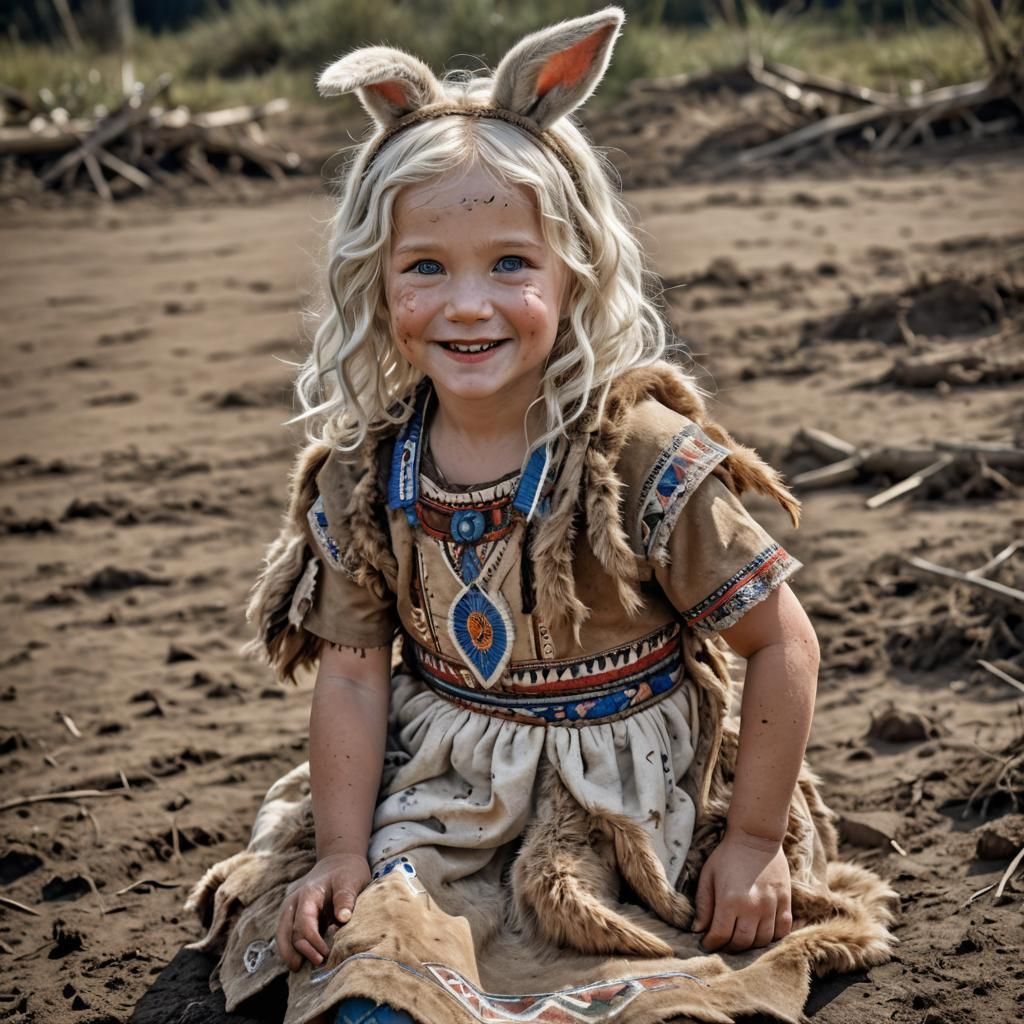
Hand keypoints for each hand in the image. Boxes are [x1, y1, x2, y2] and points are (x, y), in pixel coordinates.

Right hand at [276, 852, 369, 969]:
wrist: (338, 860)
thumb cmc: (346, 872)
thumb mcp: (350, 880)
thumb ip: (346, 898)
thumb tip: (344, 918)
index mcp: (308, 894)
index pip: (304, 924)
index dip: (313, 942)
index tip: (327, 954)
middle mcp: (294, 902)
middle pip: (288, 932)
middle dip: (298, 951)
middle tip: (316, 964)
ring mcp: (292, 908)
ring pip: (282, 934)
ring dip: (289, 952)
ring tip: (297, 968)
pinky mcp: (294, 914)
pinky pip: (287, 933)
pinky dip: (291, 947)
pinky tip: (299, 960)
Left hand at [692, 828, 792, 952]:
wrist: (756, 836)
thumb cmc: (727, 855)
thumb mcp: (708, 875)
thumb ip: (703, 905)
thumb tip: (697, 930)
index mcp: (729, 900)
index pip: (720, 935)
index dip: (711, 944)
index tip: (706, 944)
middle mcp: (752, 907)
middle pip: (742, 943)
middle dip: (729, 948)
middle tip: (722, 944)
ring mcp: (771, 906)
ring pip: (762, 940)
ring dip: (750, 946)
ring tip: (740, 939)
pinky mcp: (785, 902)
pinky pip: (782, 931)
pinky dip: (772, 938)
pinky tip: (762, 933)